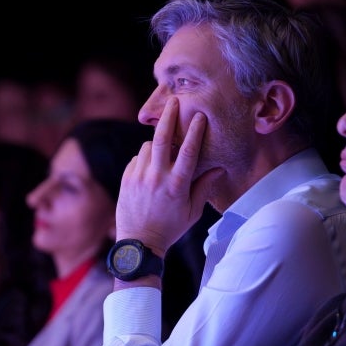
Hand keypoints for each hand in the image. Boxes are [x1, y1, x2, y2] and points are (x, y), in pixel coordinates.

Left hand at [116, 100, 220, 253]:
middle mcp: (157, 178)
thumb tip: (219, 169)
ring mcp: (139, 177)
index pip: (189, 151)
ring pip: (148, 147)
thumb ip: (203, 188)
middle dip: (169, 117)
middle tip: (173, 101)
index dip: (195, 131)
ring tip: (163, 156)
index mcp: (177, 185)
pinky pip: (136, 159)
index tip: (199, 116)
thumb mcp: (192, 212)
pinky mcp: (126, 179)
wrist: (139, 243)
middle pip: (163, 138)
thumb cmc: (170, 228)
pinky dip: (144, 160)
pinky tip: (150, 170)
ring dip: (157, 146)